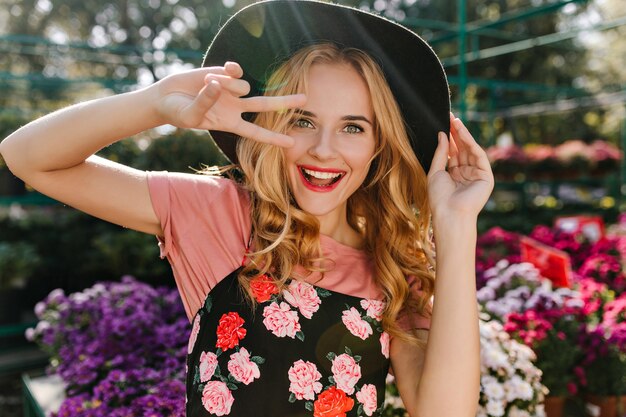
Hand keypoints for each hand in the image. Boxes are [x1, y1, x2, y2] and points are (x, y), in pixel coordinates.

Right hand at [152, 62, 305, 146]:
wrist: (166, 97)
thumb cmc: (178, 113)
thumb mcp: (191, 115)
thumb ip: (205, 102)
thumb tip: (218, 85)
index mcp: (230, 123)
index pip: (256, 132)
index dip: (273, 138)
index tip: (291, 144)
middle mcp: (236, 107)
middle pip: (265, 104)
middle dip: (285, 102)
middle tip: (305, 99)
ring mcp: (232, 89)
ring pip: (243, 86)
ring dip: (226, 86)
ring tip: (207, 85)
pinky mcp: (224, 73)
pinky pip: (236, 70)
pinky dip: (230, 70)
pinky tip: (223, 71)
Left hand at [427, 113, 493, 220]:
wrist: (449, 214)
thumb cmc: (439, 198)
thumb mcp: (435, 172)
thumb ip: (440, 153)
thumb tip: (442, 134)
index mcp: (454, 175)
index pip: (453, 153)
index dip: (449, 138)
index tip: (443, 124)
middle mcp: (466, 174)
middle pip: (462, 149)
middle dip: (456, 133)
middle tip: (449, 117)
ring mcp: (477, 174)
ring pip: (470, 150)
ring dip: (463, 135)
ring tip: (455, 120)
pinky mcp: (486, 176)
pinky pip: (478, 155)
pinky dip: (470, 142)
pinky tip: (461, 132)